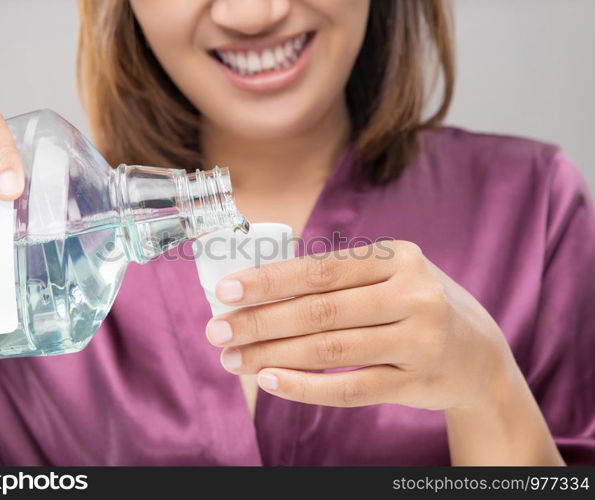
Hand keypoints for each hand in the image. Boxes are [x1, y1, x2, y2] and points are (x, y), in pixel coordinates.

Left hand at [205, 241, 517, 410]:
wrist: (480, 353)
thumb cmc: (416, 305)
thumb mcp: (391, 276)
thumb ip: (338, 280)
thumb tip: (259, 292)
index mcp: (398, 257)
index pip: (321, 269)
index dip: (270, 280)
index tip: (227, 290)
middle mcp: (413, 295)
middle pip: (321, 310)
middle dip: (260, 321)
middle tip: (218, 331)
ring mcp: (418, 340)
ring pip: (331, 350)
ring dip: (273, 355)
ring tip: (233, 359)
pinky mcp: (416, 381)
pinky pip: (351, 388)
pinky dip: (306, 387)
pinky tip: (271, 382)